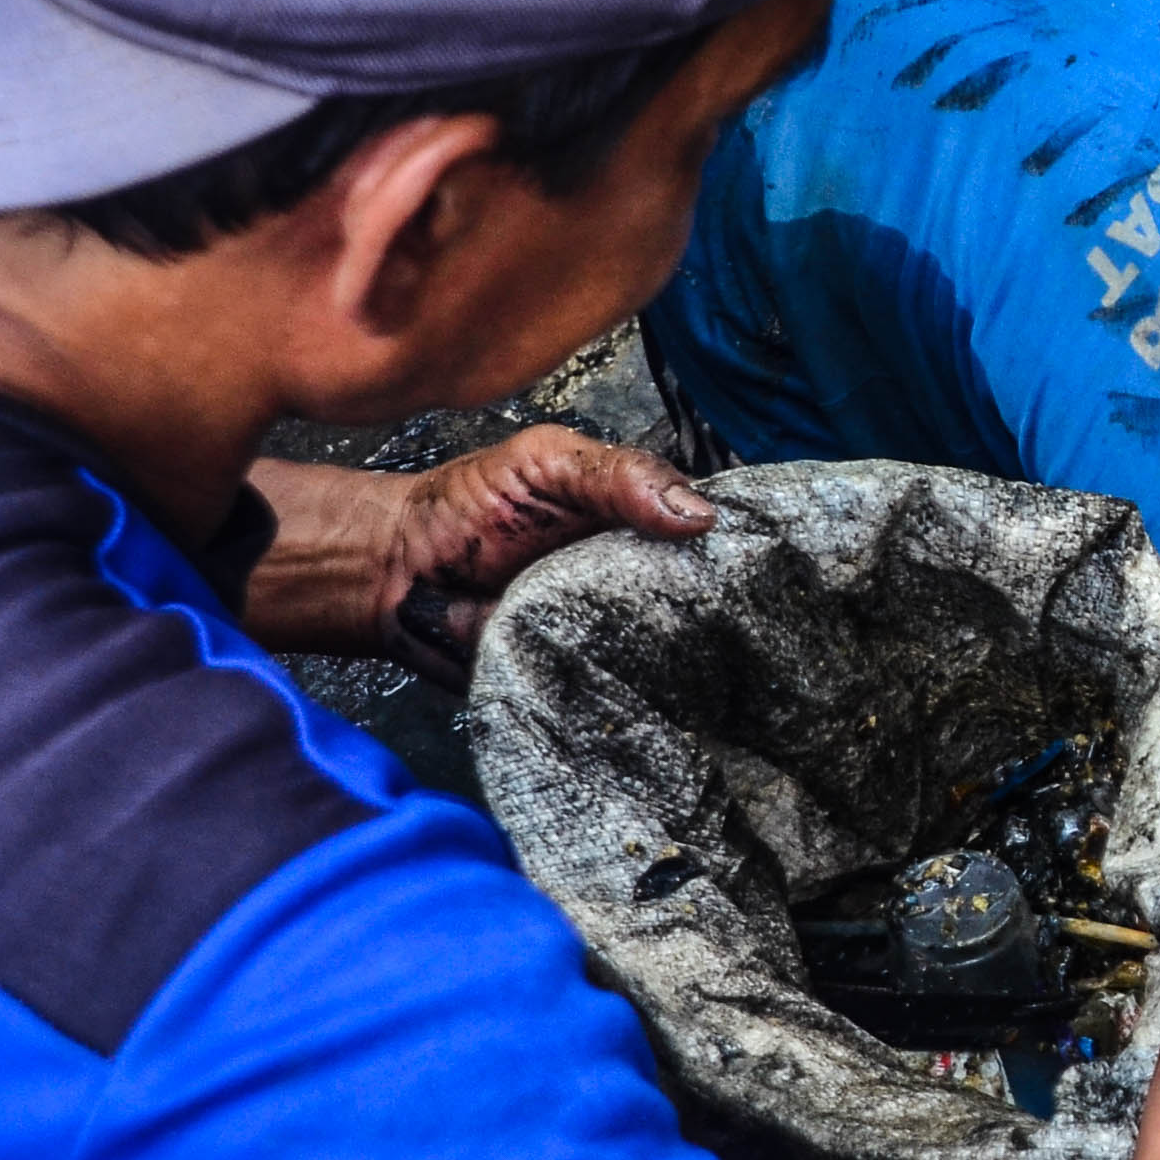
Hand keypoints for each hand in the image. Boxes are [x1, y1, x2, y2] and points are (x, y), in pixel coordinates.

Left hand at [240, 429, 713, 677]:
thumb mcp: (546, 464)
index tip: (761, 565)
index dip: (739, 551)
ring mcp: (617, 636)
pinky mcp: (586, 682)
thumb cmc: (467, 507)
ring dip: (685, 657)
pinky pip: (626, 695)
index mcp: (641, 522)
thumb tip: (700, 515)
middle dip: (721, 610)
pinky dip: (640, 696)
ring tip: (701, 659)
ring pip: (675, 654)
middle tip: (735, 618)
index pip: (712, 539)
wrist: (398, 575)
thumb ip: (618, 475)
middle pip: (707, 604)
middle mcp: (641, 582)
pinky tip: (661, 694)